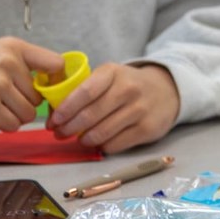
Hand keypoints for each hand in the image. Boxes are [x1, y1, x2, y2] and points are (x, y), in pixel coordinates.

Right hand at [0, 38, 66, 131]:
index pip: (56, 64)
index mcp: (13, 47)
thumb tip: (59, 82)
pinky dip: (5, 125)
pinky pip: (13, 124)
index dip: (55, 81)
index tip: (47, 90)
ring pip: (28, 113)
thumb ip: (27, 65)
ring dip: (15, 116)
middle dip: (25, 104)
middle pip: (40, 96)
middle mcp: (7, 61)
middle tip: (3, 100)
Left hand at [48, 63, 179, 153]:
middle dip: (69, 128)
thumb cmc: (127, 85)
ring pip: (101, 133)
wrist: (166, 90)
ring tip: (80, 138)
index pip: (84, 92)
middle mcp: (129, 89)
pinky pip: (115, 145)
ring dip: (84, 140)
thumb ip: (83, 90)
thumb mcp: (109, 77)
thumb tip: (54, 114)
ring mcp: (140, 110)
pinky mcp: (148, 129)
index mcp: (113, 72)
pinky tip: (101, 141)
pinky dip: (102, 146)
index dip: (65, 109)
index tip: (53, 121)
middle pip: (90, 115)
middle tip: (60, 133)